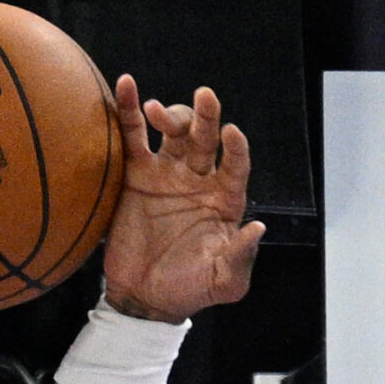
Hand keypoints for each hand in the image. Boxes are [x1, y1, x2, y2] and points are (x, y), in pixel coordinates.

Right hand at [100, 79, 266, 323]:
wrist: (144, 298)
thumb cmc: (189, 290)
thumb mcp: (224, 281)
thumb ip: (240, 256)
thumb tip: (258, 227)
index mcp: (225, 199)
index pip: (236, 164)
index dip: (236, 148)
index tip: (231, 133)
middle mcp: (198, 179)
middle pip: (206, 138)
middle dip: (206, 117)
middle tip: (204, 97)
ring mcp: (167, 174)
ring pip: (173, 131)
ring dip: (170, 114)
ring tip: (155, 112)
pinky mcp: (135, 176)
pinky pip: (133, 138)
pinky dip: (128, 112)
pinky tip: (126, 84)